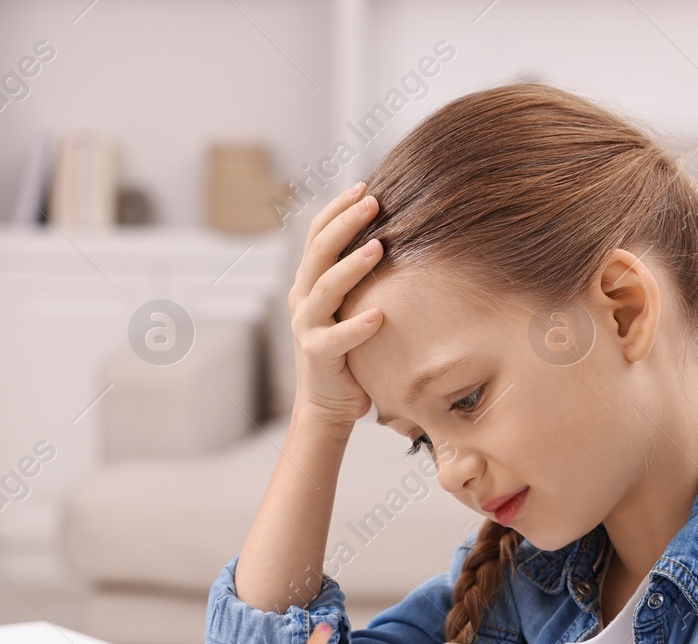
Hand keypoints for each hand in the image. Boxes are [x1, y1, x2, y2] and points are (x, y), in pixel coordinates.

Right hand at [287, 183, 384, 427]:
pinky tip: (379, 316)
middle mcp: (302, 299)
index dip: (338, 208)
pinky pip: (337, 338)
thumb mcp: (350, 308)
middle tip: (373, 201)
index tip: (365, 185)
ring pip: (325, 287)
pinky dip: (357, 327)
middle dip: (346, 222)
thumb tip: (395, 239)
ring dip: (352, 265)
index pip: (318, 235)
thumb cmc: (348, 353)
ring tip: (379, 247)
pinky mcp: (317, 355)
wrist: (328, 404)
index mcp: (309, 283)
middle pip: (319, 251)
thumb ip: (359, 280)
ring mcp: (306, 326)